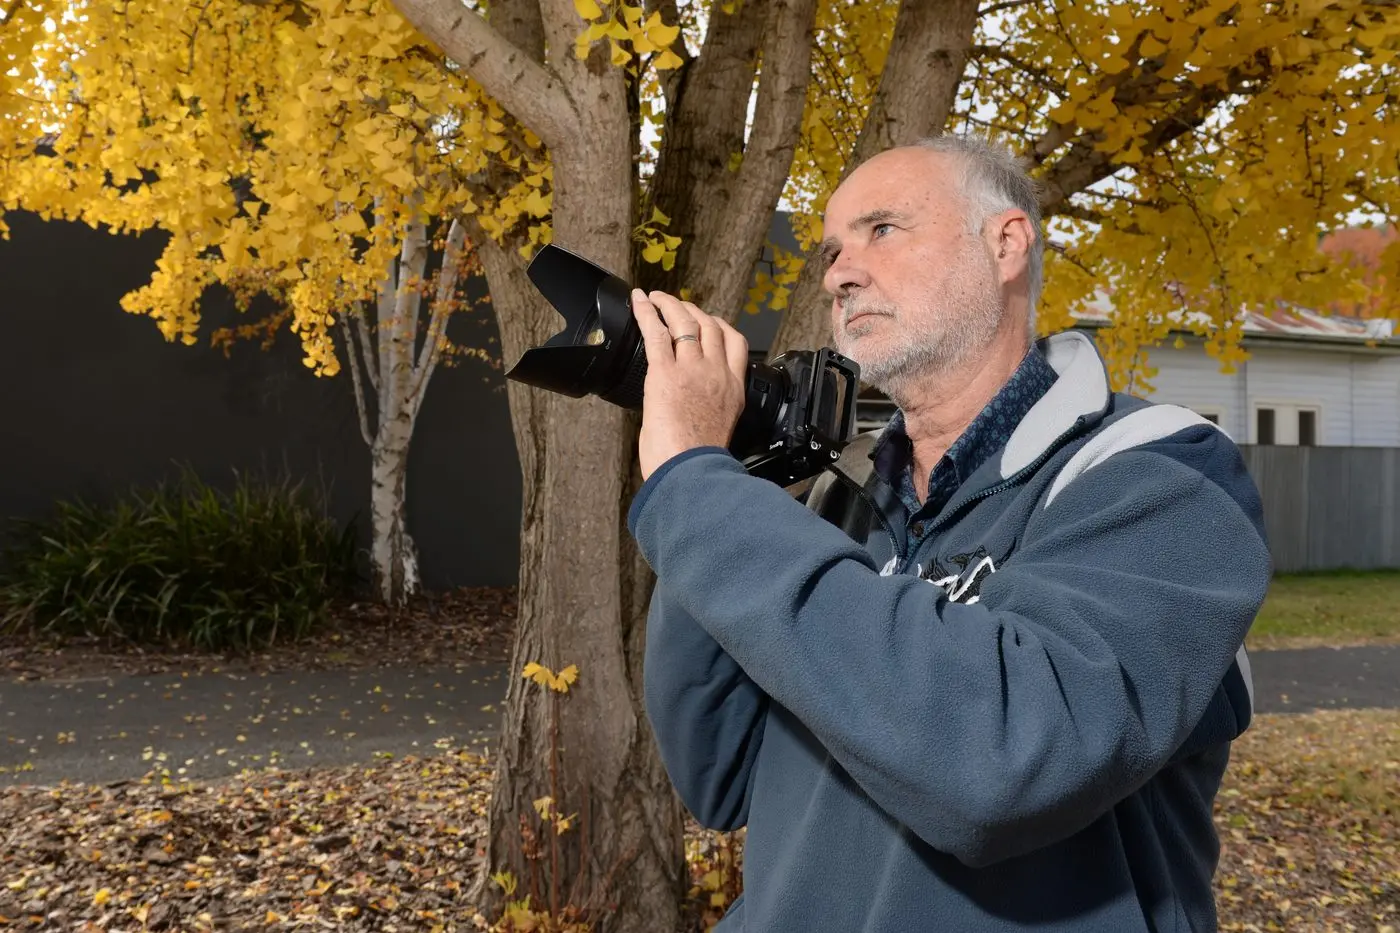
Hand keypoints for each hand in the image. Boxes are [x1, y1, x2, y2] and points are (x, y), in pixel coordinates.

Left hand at [631, 288, 748, 481]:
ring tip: (657, 297)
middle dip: (694, 311)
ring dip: (670, 305)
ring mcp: (692, 370)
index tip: (710, 321)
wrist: (692, 471)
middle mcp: (716, 373)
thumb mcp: (717, 428)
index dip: (722, 326)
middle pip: (710, 327)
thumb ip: (707, 409)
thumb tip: (689, 408)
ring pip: (685, 323)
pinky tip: (639, 301)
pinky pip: (657, 333)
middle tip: (678, 305)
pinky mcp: (665, 373)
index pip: (736, 344)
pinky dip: (646, 313)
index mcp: (733, 389)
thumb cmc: (699, 461)